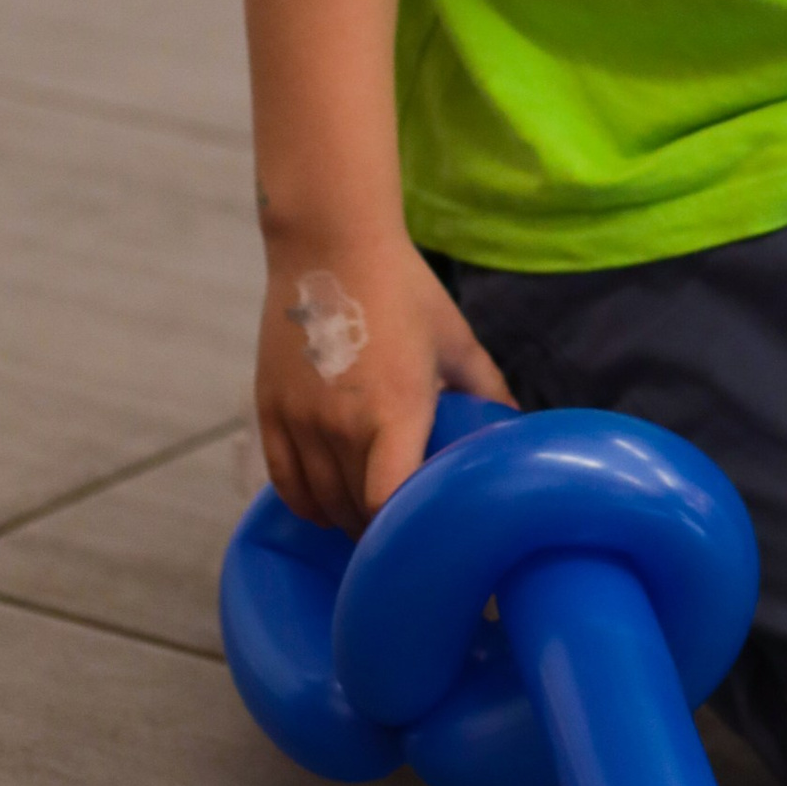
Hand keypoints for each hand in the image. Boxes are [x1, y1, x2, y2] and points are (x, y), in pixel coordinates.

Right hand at [254, 228, 511, 536]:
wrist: (330, 246)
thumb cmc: (403, 290)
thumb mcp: (456, 340)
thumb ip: (487, 389)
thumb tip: (517, 426)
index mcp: (394, 411)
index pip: (387, 506)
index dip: (403, 534)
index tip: (424, 539)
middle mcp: (341, 425)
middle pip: (356, 512)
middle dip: (381, 530)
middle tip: (406, 534)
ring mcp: (299, 420)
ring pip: (320, 503)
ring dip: (346, 518)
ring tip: (371, 521)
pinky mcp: (269, 412)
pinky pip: (285, 483)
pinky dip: (308, 502)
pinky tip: (329, 503)